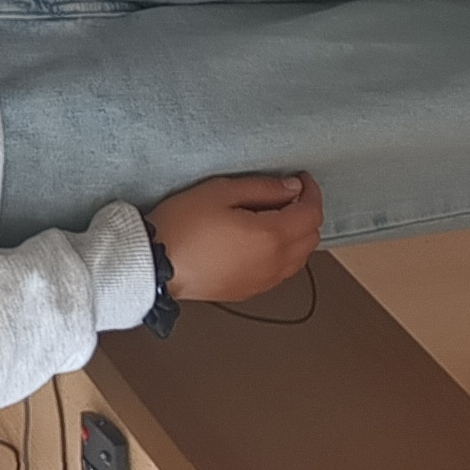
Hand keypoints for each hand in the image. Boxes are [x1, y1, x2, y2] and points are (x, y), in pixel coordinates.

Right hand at [148, 173, 322, 303]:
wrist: (157, 264)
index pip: (311, 214)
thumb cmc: (183, 225)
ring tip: (276, 215)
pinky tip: (262, 240)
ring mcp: (263, 281)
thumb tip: (291, 187)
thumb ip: (262, 188)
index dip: (312, 192)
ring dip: (298, 235)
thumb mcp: (221, 191)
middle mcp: (274, 263)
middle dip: (307, 213)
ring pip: (300, 258)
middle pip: (311, 238)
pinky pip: (281, 272)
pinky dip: (284, 254)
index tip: (302, 179)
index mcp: (271, 237)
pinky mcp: (250, 290)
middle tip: (289, 194)